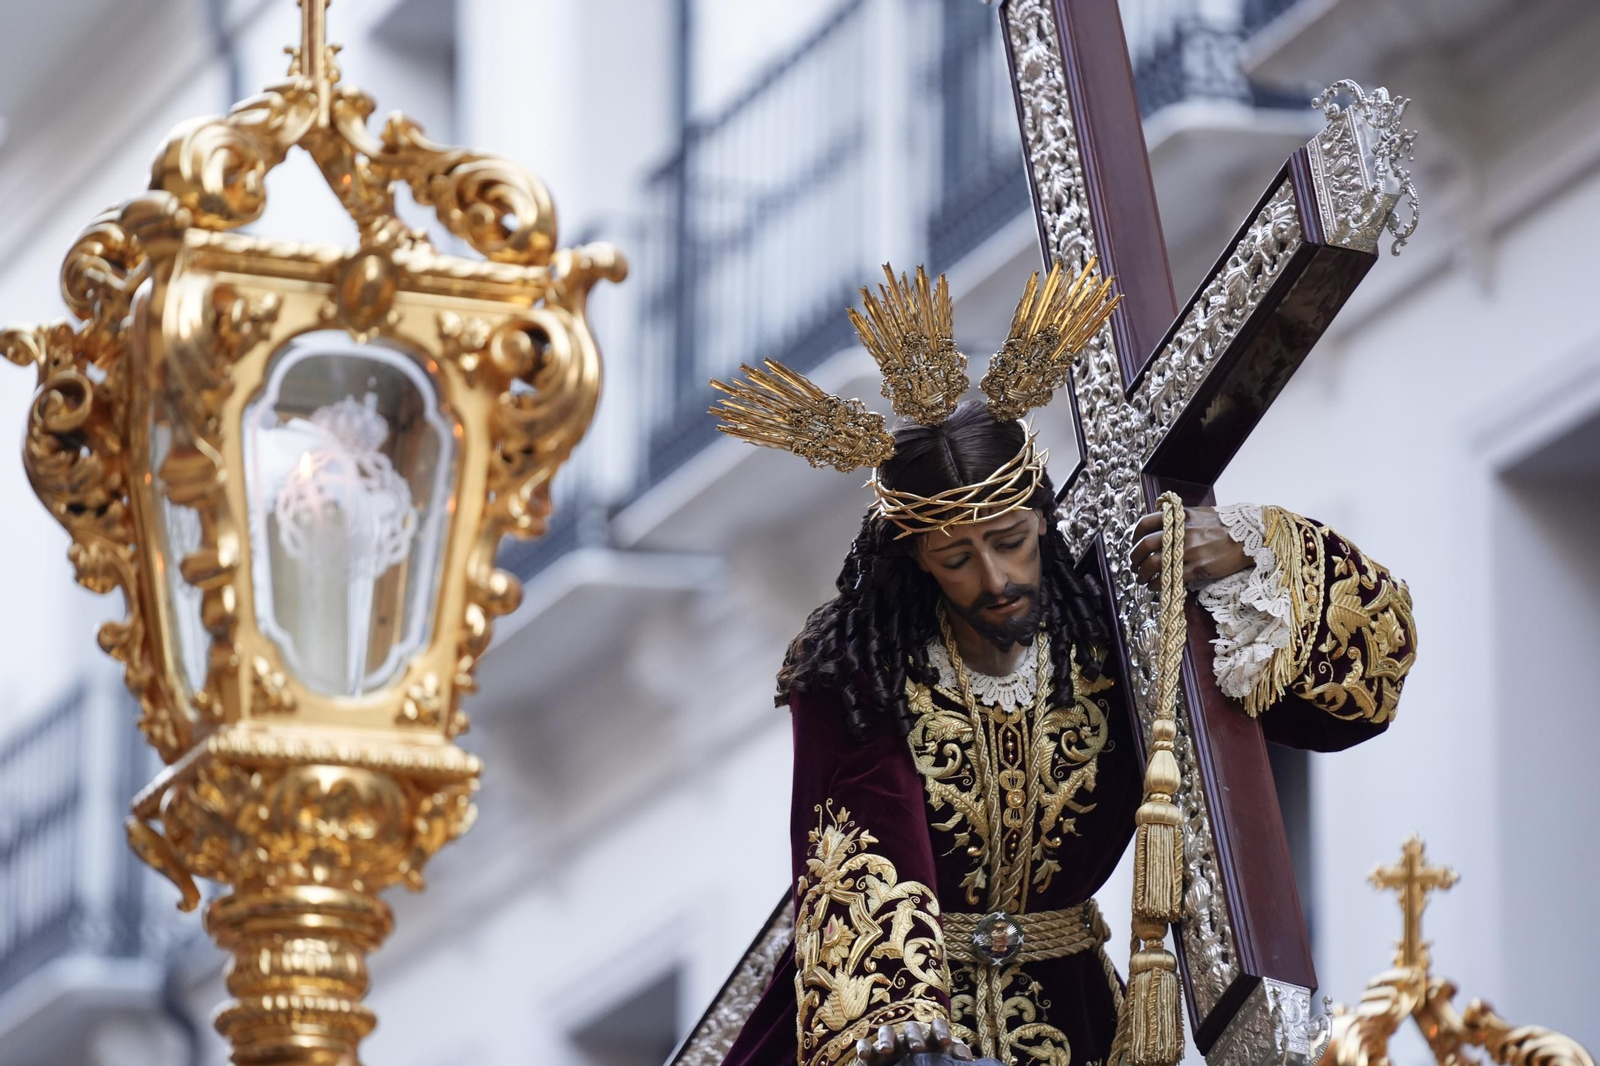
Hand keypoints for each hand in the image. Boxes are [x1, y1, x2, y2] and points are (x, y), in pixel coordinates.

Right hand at [856, 1019, 974, 1065]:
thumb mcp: (942, 1061)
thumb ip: (954, 1056)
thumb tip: (968, 1058)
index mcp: (930, 1038)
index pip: (937, 1027)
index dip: (941, 1032)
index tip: (946, 1043)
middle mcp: (909, 1037)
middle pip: (912, 1028)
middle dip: (914, 1036)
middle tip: (918, 1048)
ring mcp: (890, 1043)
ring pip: (887, 1032)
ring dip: (887, 1039)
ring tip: (886, 1050)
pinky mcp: (872, 1054)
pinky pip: (865, 1045)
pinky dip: (864, 1047)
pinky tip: (864, 1055)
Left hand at [1129, 505, 1250, 587]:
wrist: (1252, 534)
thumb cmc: (1226, 524)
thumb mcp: (1200, 513)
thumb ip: (1179, 518)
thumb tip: (1161, 521)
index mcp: (1179, 517)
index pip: (1145, 523)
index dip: (1135, 536)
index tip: (1134, 544)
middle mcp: (1181, 532)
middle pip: (1145, 546)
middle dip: (1135, 558)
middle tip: (1134, 566)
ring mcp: (1189, 551)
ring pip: (1154, 564)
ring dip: (1143, 574)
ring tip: (1142, 579)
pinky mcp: (1198, 568)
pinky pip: (1170, 578)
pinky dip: (1157, 584)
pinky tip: (1155, 586)